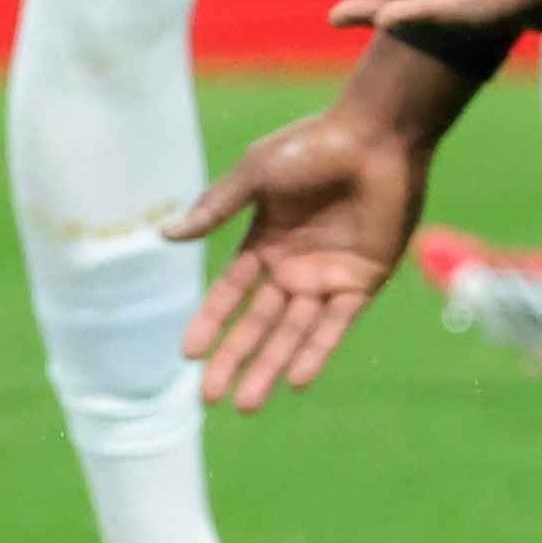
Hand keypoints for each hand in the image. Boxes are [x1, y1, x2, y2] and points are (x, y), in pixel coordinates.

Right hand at [164, 102, 427, 411]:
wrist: (375, 138)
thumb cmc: (312, 146)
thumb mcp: (255, 175)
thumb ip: (216, 209)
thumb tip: (166, 236)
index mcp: (266, 242)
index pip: (231, 293)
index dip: (210, 322)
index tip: (187, 354)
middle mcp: (294, 268)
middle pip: (259, 324)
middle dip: (235, 359)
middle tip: (211, 398)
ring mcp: (328, 278)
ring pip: (294, 333)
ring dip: (272, 367)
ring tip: (248, 404)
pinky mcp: (363, 282)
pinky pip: (336, 325)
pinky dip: (317, 351)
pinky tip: (297, 379)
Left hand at [330, 0, 541, 49]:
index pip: (471, 12)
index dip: (426, 15)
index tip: (384, 18)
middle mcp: (532, 10)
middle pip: (452, 21)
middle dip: (394, 16)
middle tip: (333, 15)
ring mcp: (535, 9)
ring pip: (461, 14)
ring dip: (411, 5)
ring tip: (354, 1)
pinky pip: (477, 3)